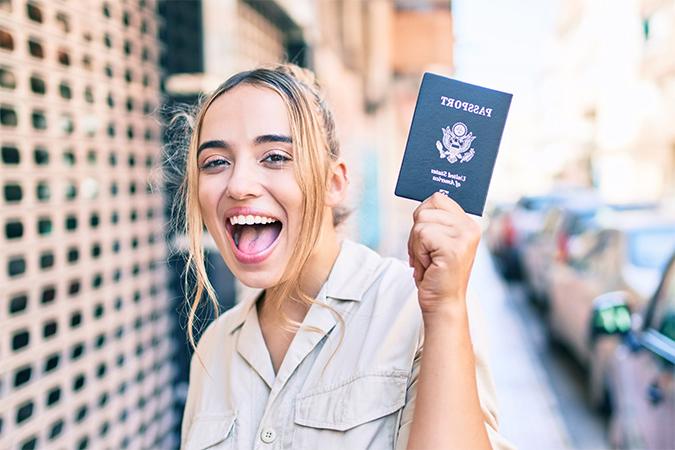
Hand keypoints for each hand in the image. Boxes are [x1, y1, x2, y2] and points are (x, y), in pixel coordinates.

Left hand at [407, 193, 480, 314]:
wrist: (443, 302)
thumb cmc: (437, 274)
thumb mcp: (437, 242)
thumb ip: (435, 221)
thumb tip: (422, 204)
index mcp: (467, 223)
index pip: (437, 198)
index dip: (423, 216)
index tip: (426, 239)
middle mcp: (469, 227)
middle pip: (425, 209)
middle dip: (416, 234)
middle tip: (427, 255)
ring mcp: (464, 237)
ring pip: (421, 223)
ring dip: (416, 246)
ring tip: (428, 262)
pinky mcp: (454, 248)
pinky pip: (422, 236)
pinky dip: (418, 254)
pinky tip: (429, 267)